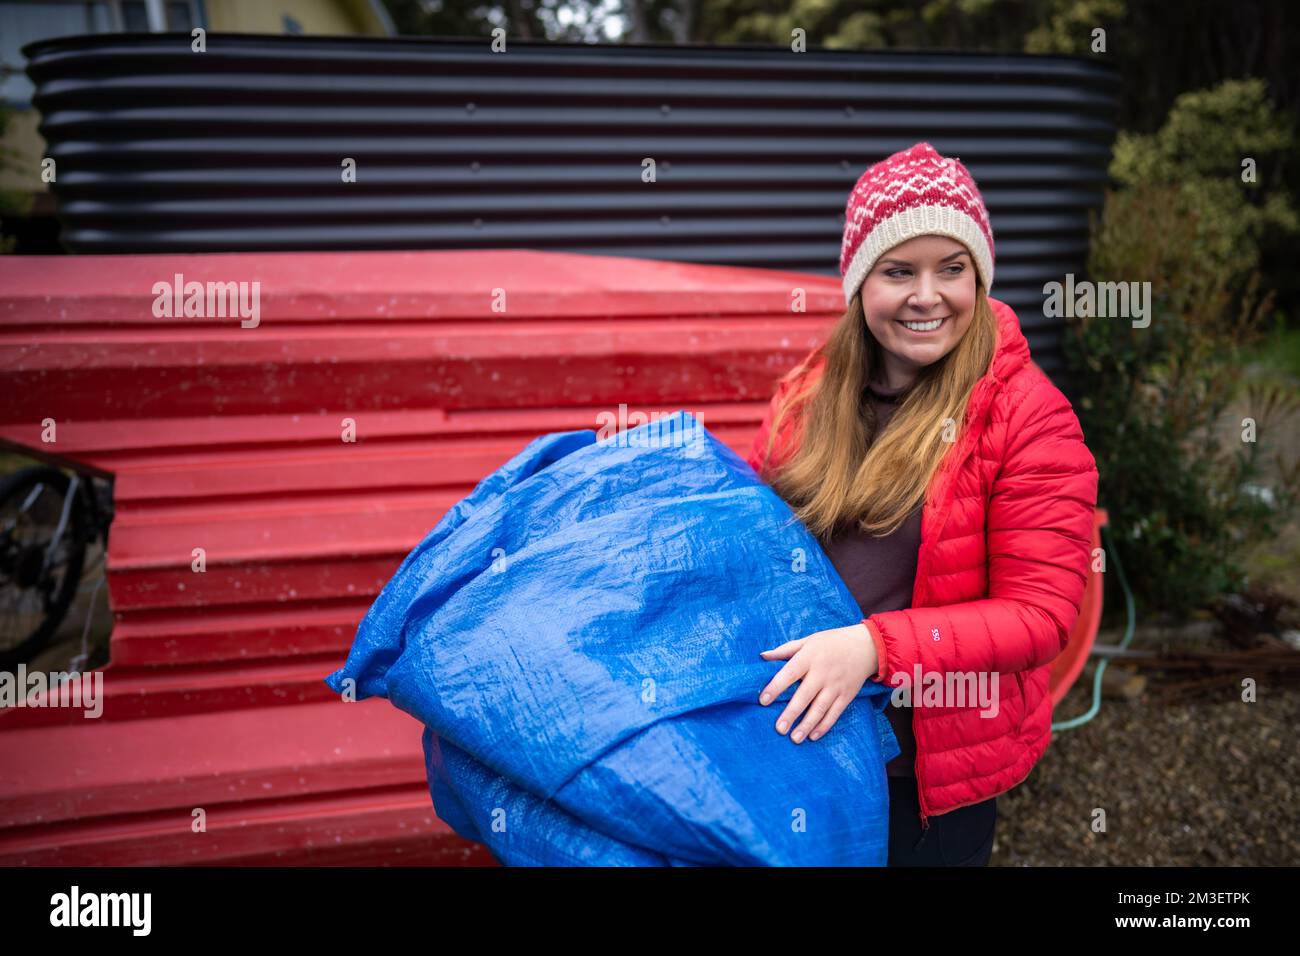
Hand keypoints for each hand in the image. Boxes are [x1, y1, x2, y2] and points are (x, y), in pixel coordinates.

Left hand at [758, 623, 877, 742]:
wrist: (866, 646)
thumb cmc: (832, 642)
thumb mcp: (809, 640)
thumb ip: (785, 650)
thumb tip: (762, 656)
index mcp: (809, 657)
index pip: (789, 673)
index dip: (776, 687)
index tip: (763, 700)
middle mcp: (822, 673)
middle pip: (804, 696)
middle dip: (791, 713)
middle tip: (779, 729)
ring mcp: (836, 686)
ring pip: (820, 708)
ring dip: (807, 725)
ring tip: (794, 738)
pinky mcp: (847, 695)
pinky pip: (835, 713)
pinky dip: (824, 726)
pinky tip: (813, 736)